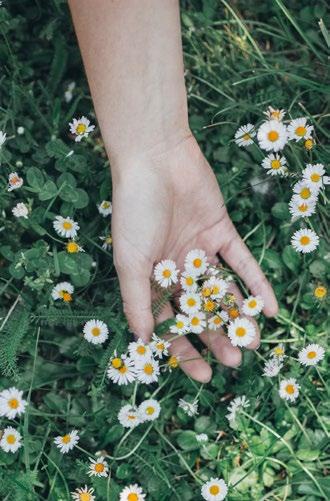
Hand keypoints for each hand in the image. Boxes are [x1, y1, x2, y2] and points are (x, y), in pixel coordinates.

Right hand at [112, 133, 277, 381]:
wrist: (154, 158)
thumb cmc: (134, 211)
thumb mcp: (130, 261)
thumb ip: (137, 300)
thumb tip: (143, 342)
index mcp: (151, 278)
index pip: (170, 322)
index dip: (185, 349)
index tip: (204, 375)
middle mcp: (177, 267)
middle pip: (200, 310)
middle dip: (217, 336)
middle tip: (236, 360)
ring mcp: (201, 249)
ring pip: (223, 290)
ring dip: (237, 315)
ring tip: (254, 341)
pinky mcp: (222, 231)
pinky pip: (242, 261)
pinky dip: (255, 283)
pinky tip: (268, 307)